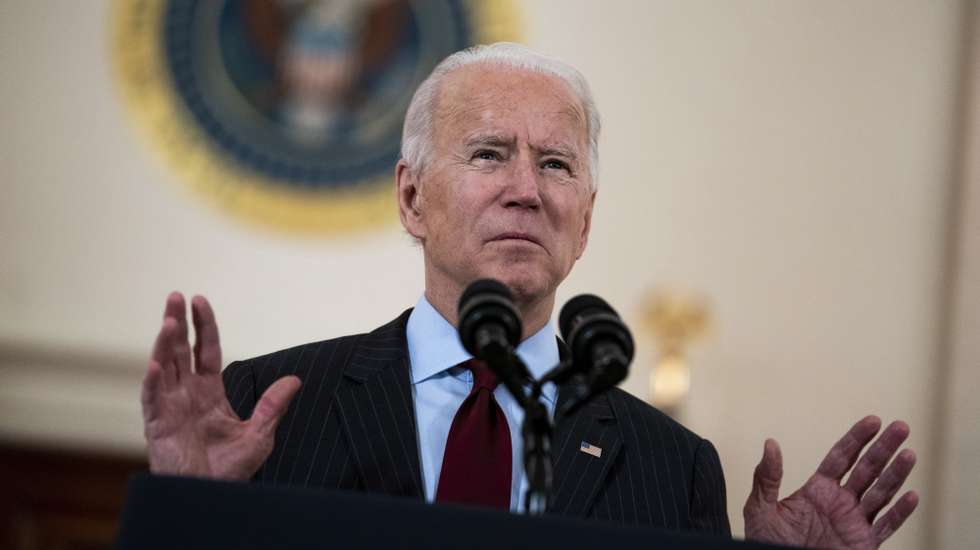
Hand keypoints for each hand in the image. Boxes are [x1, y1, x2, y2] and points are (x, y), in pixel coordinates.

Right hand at [140, 292, 300, 479]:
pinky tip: (154, 364)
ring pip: (163, 367)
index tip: (200, 300)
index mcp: (209, 392)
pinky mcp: (157, 425)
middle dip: (177, 322)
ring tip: (169, 320)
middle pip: (179, 350)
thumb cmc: (229, 470)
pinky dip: (152, 382)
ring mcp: (170, 407)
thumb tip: (295, 380)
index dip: (203, 326)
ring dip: (164, 343)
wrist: (210, 497)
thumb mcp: (259, 434)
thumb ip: (273, 405)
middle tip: (175, 295)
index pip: (205, 350)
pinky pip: (152, 400)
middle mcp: (186, 394)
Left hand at [743, 416, 917, 548]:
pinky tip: (911, 495)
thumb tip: (770, 443)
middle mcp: (840, 502)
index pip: (842, 457)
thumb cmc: (767, 542)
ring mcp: (854, 522)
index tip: (873, 420)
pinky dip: (899, 513)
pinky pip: (885, 527)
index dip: (857, 438)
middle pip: (866, 469)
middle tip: (900, 426)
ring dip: (895, 474)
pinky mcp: (863, 544)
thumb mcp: (761, 507)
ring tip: (909, 453)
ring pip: (880, 493)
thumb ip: (767, 477)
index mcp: (818, 489)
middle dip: (883, 448)